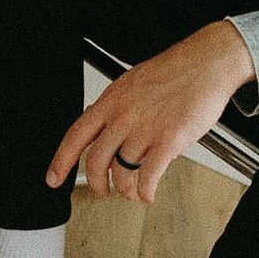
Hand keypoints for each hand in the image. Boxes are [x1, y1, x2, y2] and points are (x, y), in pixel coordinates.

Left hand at [46, 21, 255, 202]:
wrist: (205, 63)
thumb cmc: (173, 72)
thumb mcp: (131, 84)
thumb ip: (116, 108)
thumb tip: (104, 130)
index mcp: (111, 101)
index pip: (76, 136)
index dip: (61, 161)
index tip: (53, 179)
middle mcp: (123, 116)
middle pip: (96, 162)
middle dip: (97, 184)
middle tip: (104, 190)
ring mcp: (145, 129)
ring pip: (122, 172)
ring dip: (125, 189)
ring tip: (132, 192)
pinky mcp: (168, 140)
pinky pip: (150, 176)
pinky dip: (146, 192)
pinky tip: (148, 194)